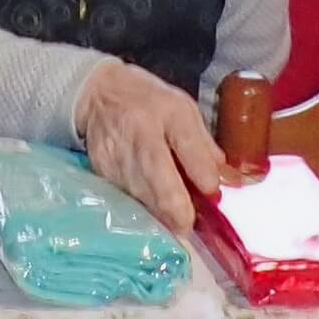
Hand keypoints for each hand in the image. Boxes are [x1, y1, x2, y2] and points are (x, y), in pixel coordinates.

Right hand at [75, 61, 223, 234]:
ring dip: (162, 214)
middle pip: (163, 188)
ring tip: (172, 214)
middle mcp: (138, 137)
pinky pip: (128, 199)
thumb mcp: (184, 110)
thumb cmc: (149, 102)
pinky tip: (150, 202)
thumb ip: (203, 145)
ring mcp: (116, 158)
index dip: (205, 180)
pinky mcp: (102, 173)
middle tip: (190, 223)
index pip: (189, 150)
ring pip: (145, 201)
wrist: (99, 95)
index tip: (211, 192)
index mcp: (167, 115)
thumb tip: (219, 181)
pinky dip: (143, 206)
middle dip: (180, 213)